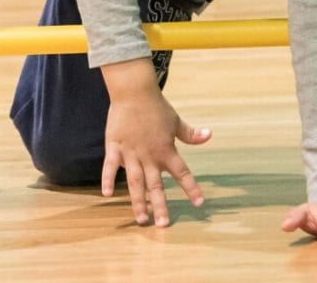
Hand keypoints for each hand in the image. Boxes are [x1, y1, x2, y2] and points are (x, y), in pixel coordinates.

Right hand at [101, 59, 210, 226]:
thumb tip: (209, 135)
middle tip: (163, 225)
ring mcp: (131, 152)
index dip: (191, 188)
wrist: (134, 91)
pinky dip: (108, 179)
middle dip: (160, 206)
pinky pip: (111, 166)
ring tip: (141, 219)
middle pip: (156, 186)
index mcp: (166, 150)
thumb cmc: (156, 106)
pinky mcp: (115, 146)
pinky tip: (107, 194)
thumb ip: (191, 133)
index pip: (182, 173)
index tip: (199, 203)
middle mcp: (150, 155)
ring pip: (135, 182)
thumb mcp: (175, 121)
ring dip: (138, 202)